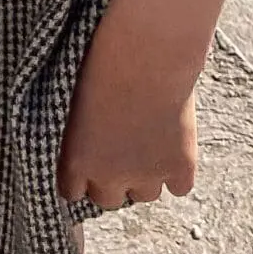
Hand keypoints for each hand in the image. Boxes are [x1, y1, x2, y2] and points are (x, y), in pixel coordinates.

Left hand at [58, 5, 198, 208]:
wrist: (143, 54)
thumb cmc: (100, 62)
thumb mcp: (72, 99)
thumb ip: (75, 132)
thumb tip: (83, 142)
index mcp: (75, 160)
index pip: (72, 192)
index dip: (80, 177)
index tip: (87, 160)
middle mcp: (109, 176)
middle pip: (108, 199)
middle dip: (112, 180)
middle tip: (118, 153)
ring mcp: (147, 176)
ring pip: (145, 195)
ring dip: (145, 176)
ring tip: (145, 143)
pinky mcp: (180, 169)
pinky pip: (179, 188)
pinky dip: (178, 172)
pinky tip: (172, 145)